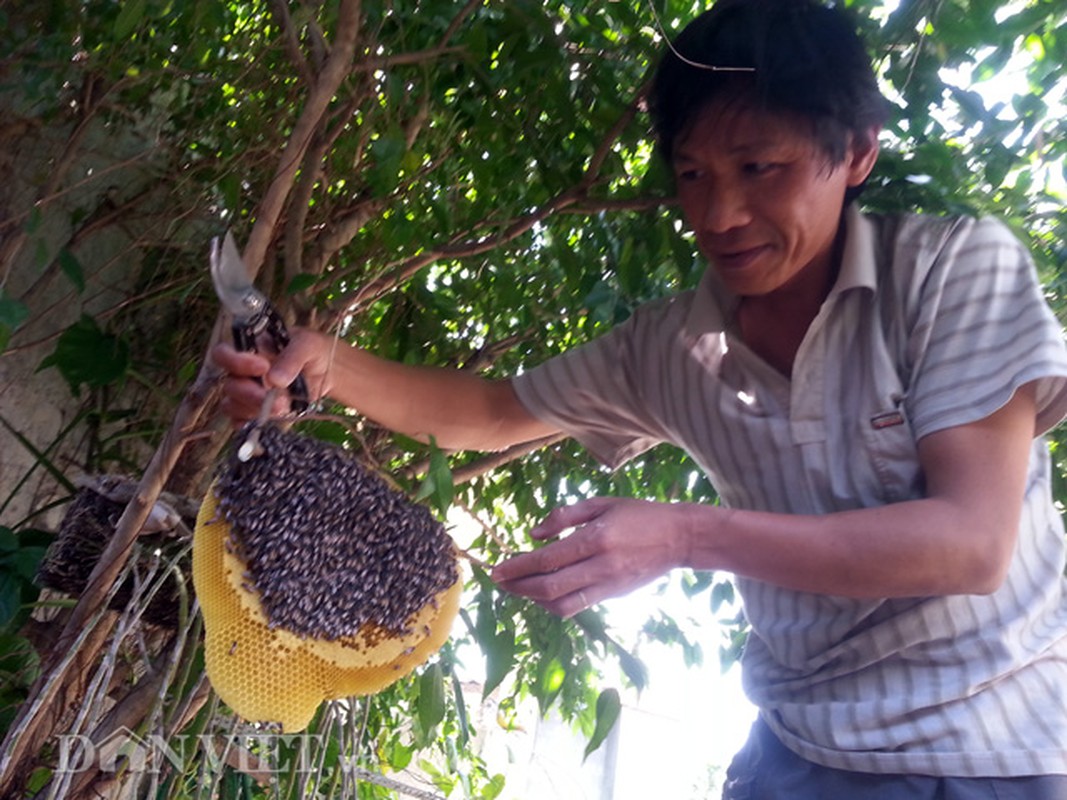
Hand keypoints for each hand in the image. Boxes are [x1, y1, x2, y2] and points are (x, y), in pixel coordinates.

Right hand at [212, 328, 332, 424]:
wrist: (327, 371)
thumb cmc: (312, 351)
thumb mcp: (307, 345)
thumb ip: (291, 357)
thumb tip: (275, 380)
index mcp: (249, 350)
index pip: (223, 354)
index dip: (235, 362)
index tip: (262, 367)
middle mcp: (244, 372)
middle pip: (230, 385)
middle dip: (251, 394)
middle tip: (278, 398)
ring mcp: (249, 393)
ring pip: (233, 405)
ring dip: (255, 410)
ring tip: (283, 408)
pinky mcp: (257, 411)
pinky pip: (241, 422)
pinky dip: (250, 425)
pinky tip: (266, 423)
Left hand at [491, 497, 692, 617]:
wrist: (678, 538)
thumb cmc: (638, 514)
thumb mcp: (601, 504)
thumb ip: (565, 517)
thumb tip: (534, 534)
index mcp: (595, 539)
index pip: (547, 559)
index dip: (518, 567)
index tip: (497, 569)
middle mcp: (600, 566)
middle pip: (548, 587)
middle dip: (518, 587)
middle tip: (499, 581)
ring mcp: (607, 585)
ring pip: (561, 604)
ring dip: (533, 599)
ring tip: (518, 588)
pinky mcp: (613, 595)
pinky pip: (577, 606)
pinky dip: (554, 603)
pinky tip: (543, 592)